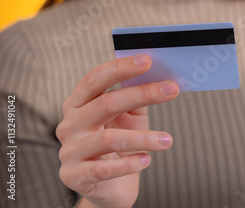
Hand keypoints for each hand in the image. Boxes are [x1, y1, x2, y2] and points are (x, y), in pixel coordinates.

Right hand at [56, 55, 178, 207]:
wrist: (109, 187)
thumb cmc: (120, 146)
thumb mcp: (129, 117)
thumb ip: (137, 97)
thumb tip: (161, 76)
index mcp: (78, 103)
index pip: (95, 79)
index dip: (120, 68)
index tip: (148, 60)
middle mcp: (70, 124)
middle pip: (104, 103)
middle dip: (141, 93)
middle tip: (171, 89)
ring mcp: (70, 151)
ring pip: (108, 138)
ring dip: (143, 138)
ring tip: (167, 140)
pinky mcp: (74, 176)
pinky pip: (104, 169)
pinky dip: (129, 164)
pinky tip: (146, 160)